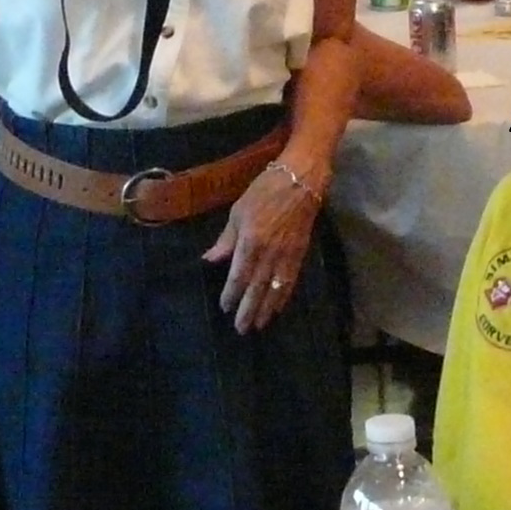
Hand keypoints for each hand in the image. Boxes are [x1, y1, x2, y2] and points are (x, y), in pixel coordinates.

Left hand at [204, 157, 322, 333]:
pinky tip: (277, 308)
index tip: (225, 307)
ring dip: (266, 309)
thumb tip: (210, 260)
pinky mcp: (300, 254)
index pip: (238, 276)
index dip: (231, 294)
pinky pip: (290, 281)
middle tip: (241, 329)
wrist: (300, 180)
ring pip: (275, 290)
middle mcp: (268, 253)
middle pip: (256, 288)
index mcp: (250, 241)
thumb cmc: (263, 191)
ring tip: (259, 325)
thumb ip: (226, 240)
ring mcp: (286, 255)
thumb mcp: (238, 212)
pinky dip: (283, 297)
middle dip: (248, 310)